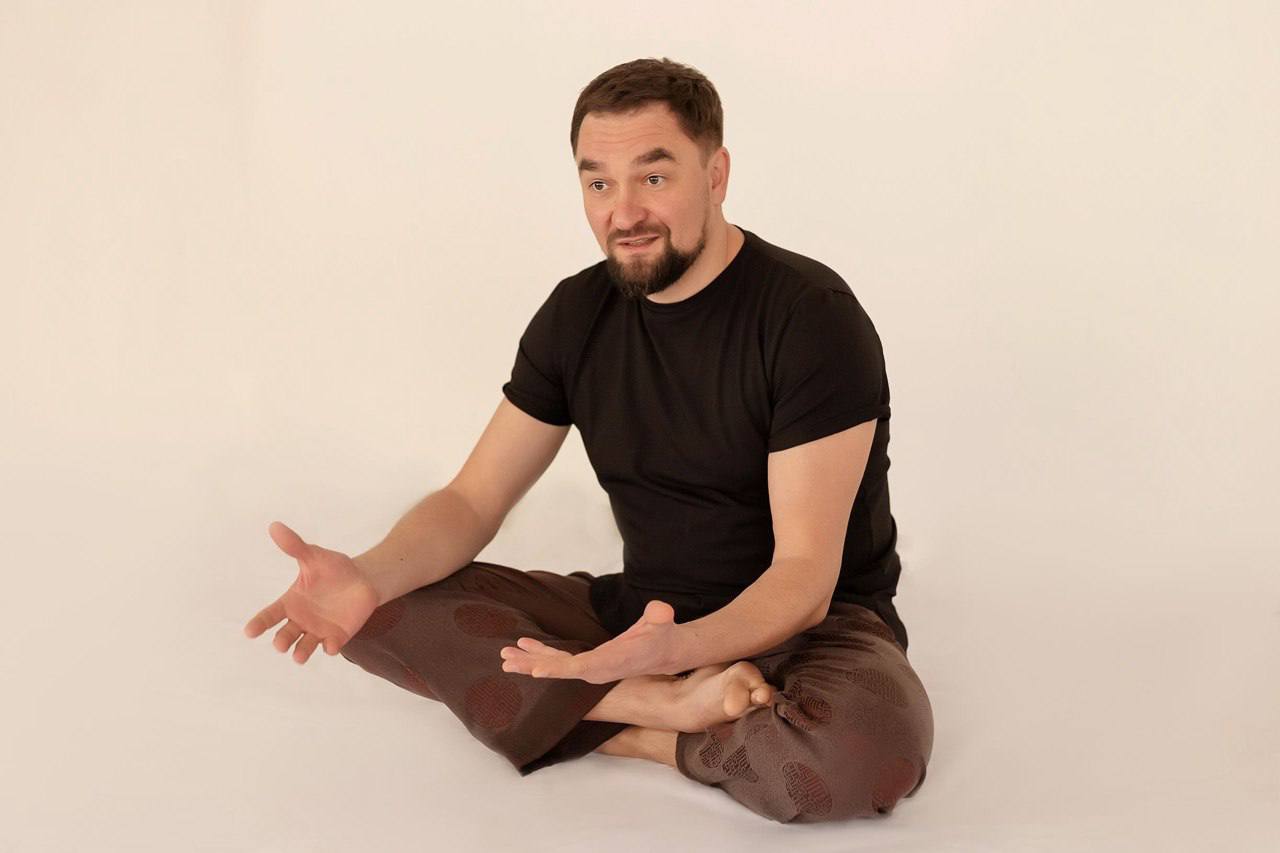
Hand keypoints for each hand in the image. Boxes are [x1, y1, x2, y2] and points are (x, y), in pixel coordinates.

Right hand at [243, 521, 380, 663]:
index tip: (249, 631)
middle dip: (282, 641)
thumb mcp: (314, 556)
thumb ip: (295, 546)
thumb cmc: (334, 568)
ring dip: (301, 653)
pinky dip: (330, 647)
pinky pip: (331, 646)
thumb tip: (275, 526)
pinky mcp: (337, 636)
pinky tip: (331, 645)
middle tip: (280, 644)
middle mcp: (301, 620)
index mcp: (291, 602)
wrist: (363, 579)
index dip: (259, 623)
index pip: (270, 614)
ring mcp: (318, 630)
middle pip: (285, 634)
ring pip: (305, 646)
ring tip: (298, 657)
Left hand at [499, 599, 681, 683]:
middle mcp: (597, 669)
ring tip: (505, 657)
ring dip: (530, 661)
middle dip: (533, 666)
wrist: (665, 652)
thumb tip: (661, 611)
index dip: (558, 669)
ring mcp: (590, 667)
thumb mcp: (663, 624)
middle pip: (560, 669)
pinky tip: (523, 646)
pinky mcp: (588, 661)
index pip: (581, 668)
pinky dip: (541, 653)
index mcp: (611, 662)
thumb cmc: (662, 637)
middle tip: (507, 663)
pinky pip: (560, 659)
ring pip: (556, 665)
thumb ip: (660, 617)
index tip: (536, 671)